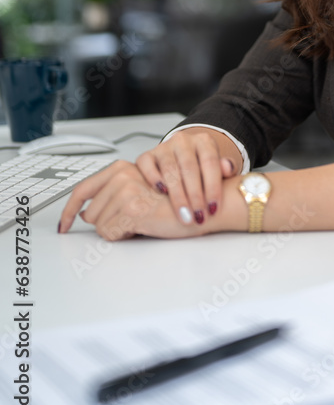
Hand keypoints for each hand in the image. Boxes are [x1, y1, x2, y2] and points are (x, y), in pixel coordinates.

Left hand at [58, 160, 199, 239]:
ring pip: (100, 226)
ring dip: (119, 230)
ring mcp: (125, 190)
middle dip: (108, 224)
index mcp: (120, 168)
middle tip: (134, 221)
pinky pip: (111, 234)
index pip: (82, 190)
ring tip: (142, 221)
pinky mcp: (131, 207)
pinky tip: (144, 227)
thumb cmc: (173, 203)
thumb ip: (114, 195)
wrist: (200, 205)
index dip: (68, 210)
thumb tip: (86, 213)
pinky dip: (125, 236)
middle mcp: (121, 175)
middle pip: (91, 214)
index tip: (63, 225)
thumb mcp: (138, 192)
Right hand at [134, 128, 238, 226]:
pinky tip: (161, 193)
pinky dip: (153, 178)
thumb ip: (224, 169)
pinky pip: (146, 164)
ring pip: (169, 168)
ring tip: (184, 215)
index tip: (213, 208)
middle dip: (195, 195)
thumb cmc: (201, 170)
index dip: (213, 187)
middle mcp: (183, 141)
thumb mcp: (216, 169)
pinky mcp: (147, 155)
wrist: (182, 161)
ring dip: (177, 195)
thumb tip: (228, 168)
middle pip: (189, 167)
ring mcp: (164, 147)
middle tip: (198, 217)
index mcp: (204, 141)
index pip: (210, 162)